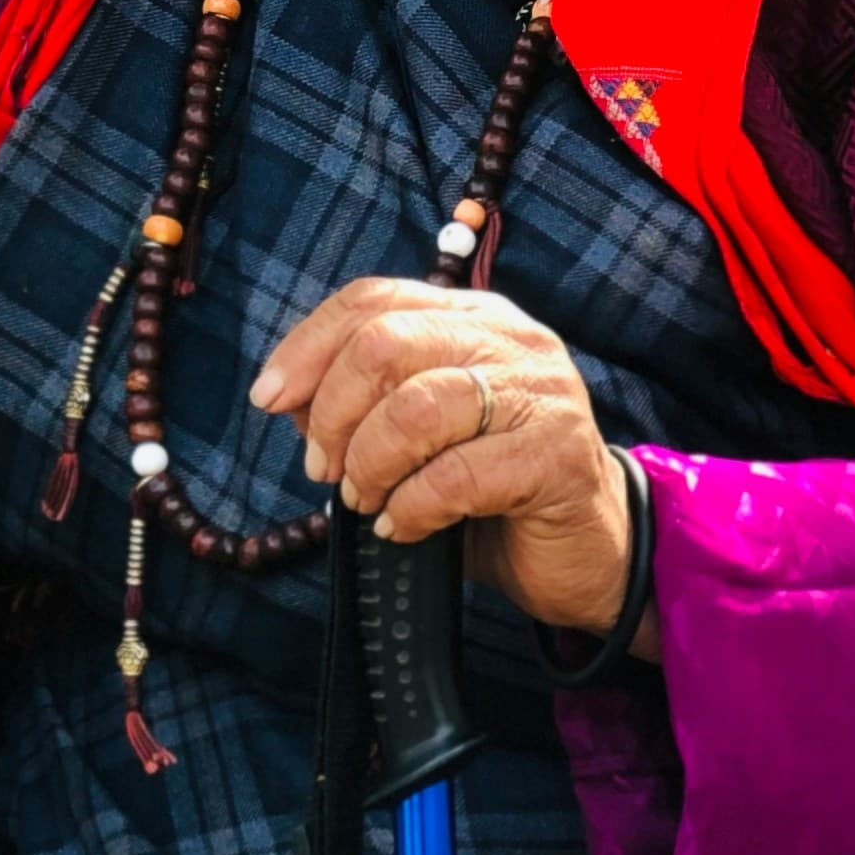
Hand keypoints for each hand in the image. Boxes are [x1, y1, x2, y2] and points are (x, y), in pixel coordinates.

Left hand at [249, 277, 653, 647]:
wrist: (585, 554)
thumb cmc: (491, 495)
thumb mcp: (415, 441)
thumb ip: (356, 409)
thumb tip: (288, 399)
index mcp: (473, 319)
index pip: (373, 300)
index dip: (308, 346)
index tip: (269, 398)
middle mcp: (512, 339)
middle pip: (386, 343)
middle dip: (334, 413)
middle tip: (326, 470)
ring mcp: (541, 391)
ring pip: (417, 406)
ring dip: (370, 463)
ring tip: (366, 500)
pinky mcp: (558, 453)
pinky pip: (457, 474)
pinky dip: (411, 506)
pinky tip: (403, 526)